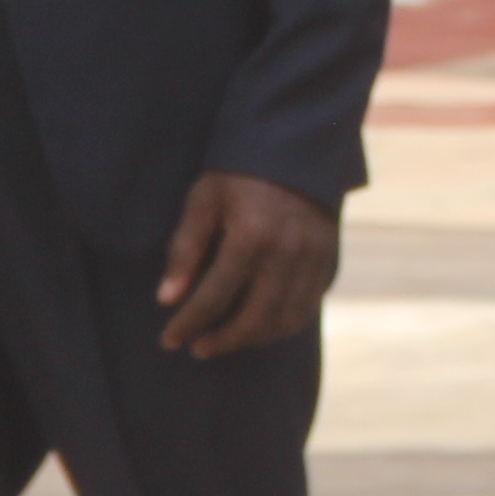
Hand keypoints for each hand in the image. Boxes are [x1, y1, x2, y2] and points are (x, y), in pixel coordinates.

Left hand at [155, 170, 339, 356]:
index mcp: (251, 236)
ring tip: (227, 340)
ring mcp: (312, 258)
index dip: (188, 324)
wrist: (296, 147)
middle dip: (223, 342)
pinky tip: (261, 327)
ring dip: (253, 339)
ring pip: (285, 320)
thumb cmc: (239, 173)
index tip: (169, 340)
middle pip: (254, 319)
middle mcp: (286, 252)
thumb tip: (167, 299)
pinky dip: (283, 326)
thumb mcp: (204, 200)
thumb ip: (185, 249)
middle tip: (199, 348)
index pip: (214, 298)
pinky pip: (307, 307)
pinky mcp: (327, 258)